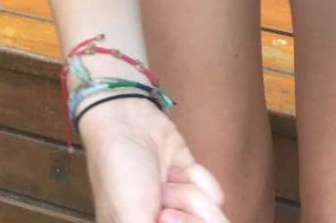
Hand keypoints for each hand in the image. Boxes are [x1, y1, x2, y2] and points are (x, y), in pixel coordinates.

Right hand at [80, 98, 229, 222]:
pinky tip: (175, 168)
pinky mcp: (195, 184)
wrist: (127, 122)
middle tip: (162, 198)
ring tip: (164, 181)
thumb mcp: (132, 219)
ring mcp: (182, 207)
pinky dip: (198, 177)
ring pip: (212, 215)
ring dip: (188, 192)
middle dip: (185, 208)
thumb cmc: (119, 175)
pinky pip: (216, 194)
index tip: (160, 216)